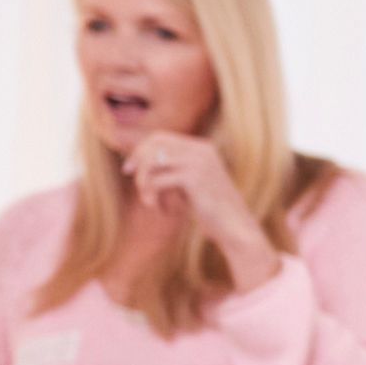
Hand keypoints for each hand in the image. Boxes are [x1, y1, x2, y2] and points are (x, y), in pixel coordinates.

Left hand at [123, 131, 276, 294]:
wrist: (235, 227)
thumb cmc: (213, 210)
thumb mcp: (193, 183)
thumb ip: (174, 168)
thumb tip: (141, 159)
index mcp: (203, 148)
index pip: (161, 137)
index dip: (141, 150)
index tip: (130, 169)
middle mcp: (201, 150)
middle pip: (154, 143)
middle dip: (138, 160)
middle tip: (132, 178)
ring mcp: (198, 162)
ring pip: (152, 161)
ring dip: (143, 181)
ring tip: (148, 200)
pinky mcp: (194, 178)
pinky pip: (157, 180)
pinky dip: (150, 195)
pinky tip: (157, 208)